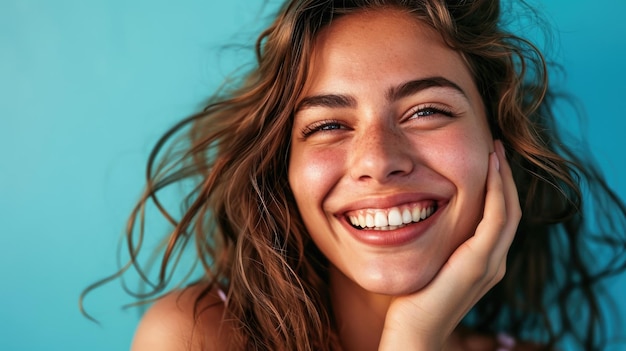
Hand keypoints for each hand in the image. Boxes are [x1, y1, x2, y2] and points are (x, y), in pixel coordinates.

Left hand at [378, 140, 520, 349]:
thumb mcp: (428, 263)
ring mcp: (490, 263)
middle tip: (497, 147)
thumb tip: (424, 219)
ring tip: (495, 151)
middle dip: (505, 177)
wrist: (413, 334)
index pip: (499, 216)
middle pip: (510, 210)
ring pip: (508, 210)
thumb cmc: (412, 300)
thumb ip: (437, 244)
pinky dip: (497, 191)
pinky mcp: (480, 264)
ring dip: (504, 178)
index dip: (497, 187)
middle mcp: (493, 261)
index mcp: (483, 261)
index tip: (487, 158)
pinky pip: (496, 218)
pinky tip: (489, 169)